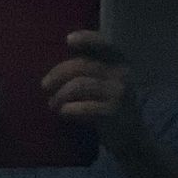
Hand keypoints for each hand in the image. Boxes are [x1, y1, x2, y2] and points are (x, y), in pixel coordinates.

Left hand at [41, 33, 143, 152]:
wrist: (132, 138)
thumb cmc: (110, 105)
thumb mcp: (106, 82)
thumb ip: (90, 69)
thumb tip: (59, 63)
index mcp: (119, 63)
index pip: (104, 44)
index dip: (87, 39)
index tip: (68, 41)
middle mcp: (121, 74)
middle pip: (81, 66)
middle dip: (58, 74)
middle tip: (45, 86)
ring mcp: (118, 93)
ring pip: (79, 85)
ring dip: (60, 95)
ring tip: (52, 104)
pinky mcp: (113, 112)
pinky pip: (84, 107)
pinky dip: (69, 109)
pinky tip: (64, 113)